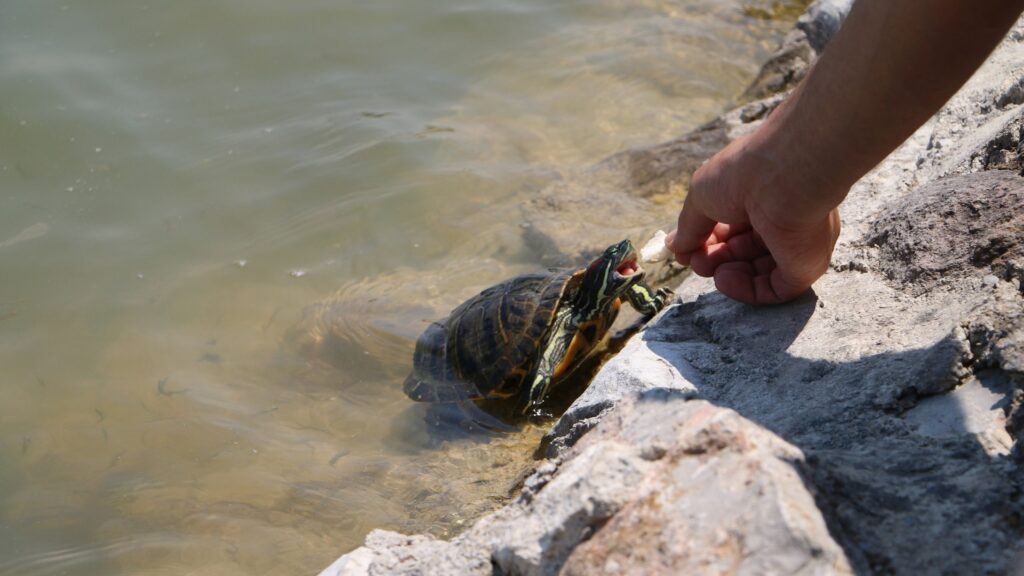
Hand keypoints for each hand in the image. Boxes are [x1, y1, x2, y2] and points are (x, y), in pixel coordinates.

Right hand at [666, 133, 841, 304]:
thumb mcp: (700, 197)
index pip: (731, 226)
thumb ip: (688, 227)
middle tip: (697, 263)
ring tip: (713, 272)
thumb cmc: (741, 176)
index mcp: (757, 197)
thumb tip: (676, 248)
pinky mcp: (804, 267)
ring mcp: (794, 245)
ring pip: (757, 272)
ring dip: (727, 275)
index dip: (706, 240)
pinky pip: (774, 289)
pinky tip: (724, 280)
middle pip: (742, 250)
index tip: (686, 249)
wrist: (785, 179)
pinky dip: (746, 290)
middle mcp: (778, 220)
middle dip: (715, 259)